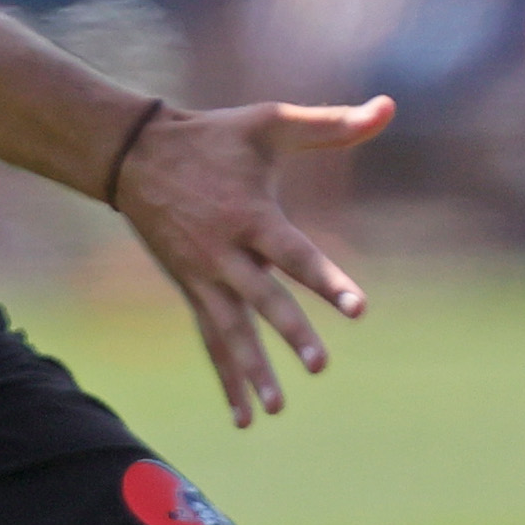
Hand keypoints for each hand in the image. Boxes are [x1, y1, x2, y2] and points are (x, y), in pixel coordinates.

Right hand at [110, 94, 394, 427]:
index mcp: (251, 215)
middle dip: (289, 334)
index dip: (326, 281)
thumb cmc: (214, 137)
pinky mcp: (191, 290)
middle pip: (262, 300)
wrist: (136, 155)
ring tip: (276, 410)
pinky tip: (244, 417)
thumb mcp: (271, 122)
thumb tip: (389, 107)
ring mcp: (204, 277)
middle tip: (320, 366)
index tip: (358, 309)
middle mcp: (226, 253)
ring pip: (230, 332)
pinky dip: (227, 378)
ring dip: (252, 371)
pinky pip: (211, 341)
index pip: (295, 254)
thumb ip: (331, 122)